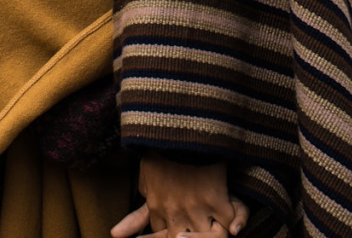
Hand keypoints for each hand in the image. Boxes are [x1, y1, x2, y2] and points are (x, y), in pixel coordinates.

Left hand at [111, 155, 248, 237]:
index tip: (172, 235)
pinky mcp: (215, 197)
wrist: (178, 125)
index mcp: (156, 207)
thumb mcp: (143, 179)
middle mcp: (174, 212)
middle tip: (186, 232)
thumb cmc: (160, 149)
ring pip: (207, 237)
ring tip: (214, 229)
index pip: (160, 236)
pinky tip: (234, 225)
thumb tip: (116, 234)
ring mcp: (195, 207)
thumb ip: (135, 211)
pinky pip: (229, 221)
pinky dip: (235, 222)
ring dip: (209, 235)